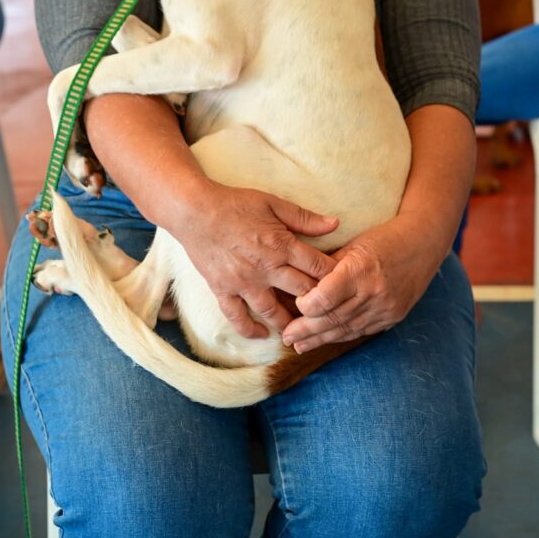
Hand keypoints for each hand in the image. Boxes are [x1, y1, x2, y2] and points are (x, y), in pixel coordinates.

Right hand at [176, 181, 338, 338]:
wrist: (194, 210)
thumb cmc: (235, 203)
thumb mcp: (272, 203)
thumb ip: (304, 217)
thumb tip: (335, 223)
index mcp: (280, 244)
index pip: (317, 267)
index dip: (334, 277)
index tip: (344, 284)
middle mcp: (265, 268)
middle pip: (301, 292)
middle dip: (318, 303)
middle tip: (329, 311)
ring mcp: (243, 282)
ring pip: (273, 311)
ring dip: (290, 322)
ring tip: (301, 330)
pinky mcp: (223, 290)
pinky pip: (237, 317)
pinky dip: (250, 329)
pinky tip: (263, 334)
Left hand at [281, 218, 440, 351]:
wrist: (422, 245)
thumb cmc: (382, 239)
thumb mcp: (352, 245)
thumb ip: (328, 267)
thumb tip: (301, 285)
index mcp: (359, 270)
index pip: (325, 298)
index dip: (306, 305)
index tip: (294, 304)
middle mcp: (373, 293)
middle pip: (333, 318)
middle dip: (306, 330)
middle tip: (285, 337)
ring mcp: (385, 309)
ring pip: (345, 329)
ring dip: (320, 339)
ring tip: (299, 345)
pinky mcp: (392, 317)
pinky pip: (361, 331)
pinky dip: (340, 336)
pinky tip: (325, 340)